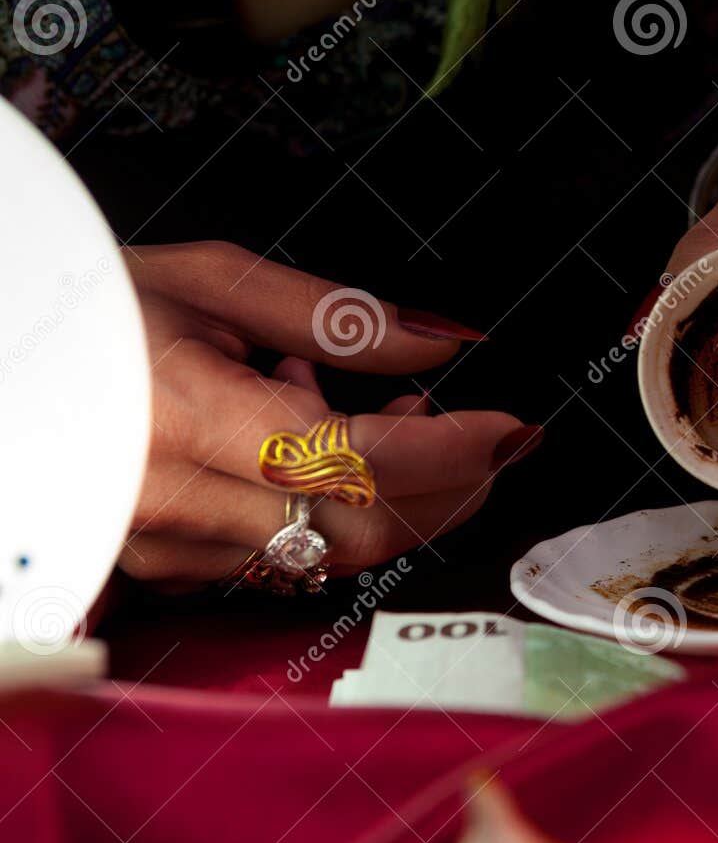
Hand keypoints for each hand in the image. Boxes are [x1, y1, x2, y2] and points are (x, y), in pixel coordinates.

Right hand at [119, 242, 537, 588]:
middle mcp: (170, 500)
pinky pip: (286, 559)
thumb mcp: (205, 277)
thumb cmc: (84, 305)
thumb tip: (435, 344)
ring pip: (329, 555)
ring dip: (400, 500)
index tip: (508, 429)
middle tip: (493, 443)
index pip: (353, 462)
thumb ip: (329, 315)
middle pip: (359, 530)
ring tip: (405, 422)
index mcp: (179, 416)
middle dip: (450, 492)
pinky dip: (342, 513)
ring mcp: (164, 545)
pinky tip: (343, 454)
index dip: (449, 452)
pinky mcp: (165, 565)